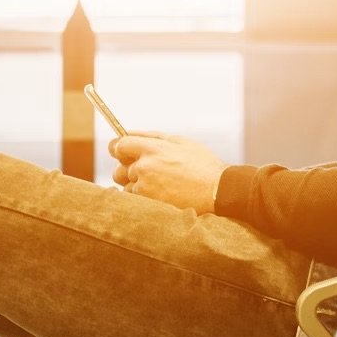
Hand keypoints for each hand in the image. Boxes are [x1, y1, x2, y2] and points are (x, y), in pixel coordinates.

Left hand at [108, 131, 227, 213]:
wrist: (217, 191)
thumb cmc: (202, 165)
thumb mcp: (180, 141)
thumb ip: (152, 136)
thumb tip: (128, 132)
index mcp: (152, 149)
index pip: (119, 146)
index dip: (119, 149)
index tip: (123, 153)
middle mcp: (145, 168)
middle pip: (119, 169)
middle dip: (128, 170)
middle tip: (148, 172)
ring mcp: (145, 188)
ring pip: (127, 187)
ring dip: (136, 186)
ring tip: (160, 185)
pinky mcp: (148, 204)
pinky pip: (135, 200)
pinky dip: (143, 198)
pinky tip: (162, 195)